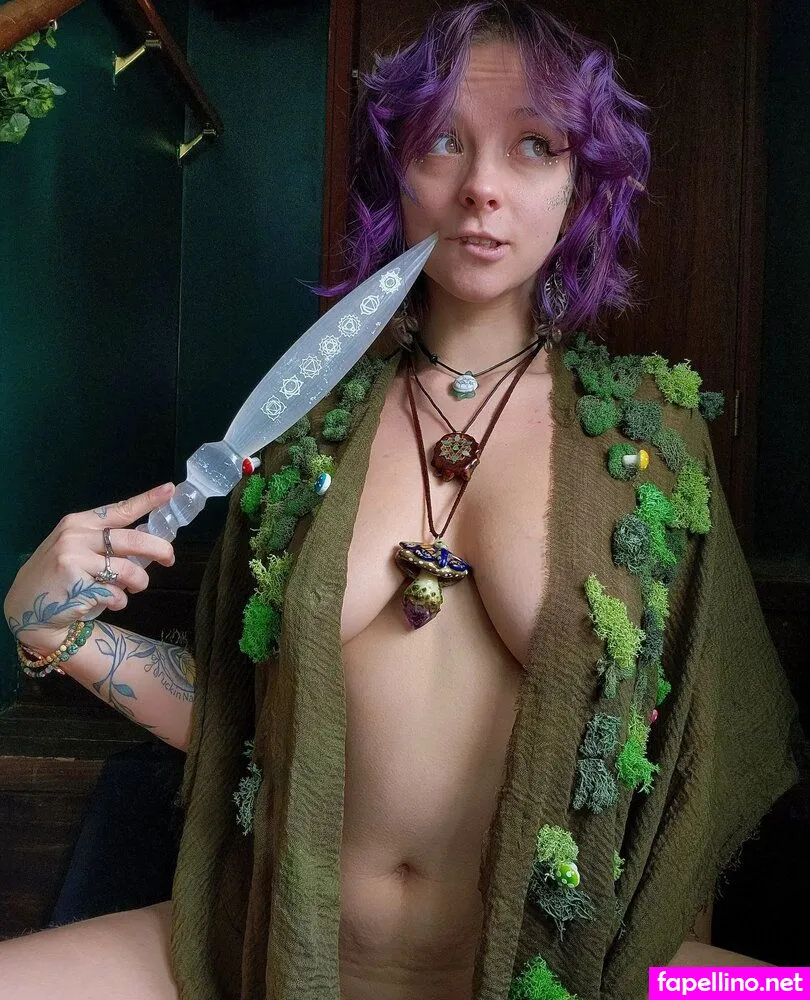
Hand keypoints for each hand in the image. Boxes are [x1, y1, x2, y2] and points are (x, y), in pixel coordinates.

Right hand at [4, 483, 176, 656]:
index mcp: (78, 523)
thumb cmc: (58, 576)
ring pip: (129, 571)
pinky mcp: (78, 586)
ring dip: (139, 583)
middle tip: (170, 558)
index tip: (169, 490)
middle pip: (133, 540)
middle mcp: (75, 536)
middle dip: (159, 550)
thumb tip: (148, 542)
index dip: (147, 500)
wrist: (26, 607)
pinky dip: (120, 601)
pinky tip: (108, 603)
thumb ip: (104, 541)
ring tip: (134, 587)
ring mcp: (75, 560)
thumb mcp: (74, 548)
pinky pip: (116, 594)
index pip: (119, 509)